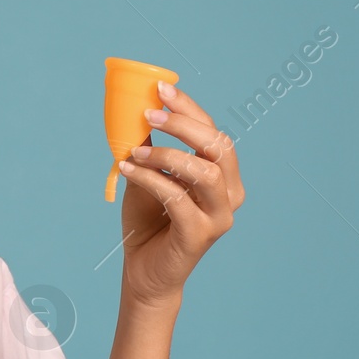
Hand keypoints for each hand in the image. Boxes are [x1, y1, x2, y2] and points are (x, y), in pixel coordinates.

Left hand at [117, 80, 244, 308]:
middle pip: (218, 146)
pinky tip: (128, 169)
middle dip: (183, 124)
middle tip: (148, 113)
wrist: (143, 269)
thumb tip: (137, 109)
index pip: (214, 132)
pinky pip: (178, 198)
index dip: (190, 108)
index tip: (161, 88)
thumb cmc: (149, 220)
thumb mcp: (148, 175)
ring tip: (134, 151)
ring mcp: (219, 217)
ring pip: (204, 172)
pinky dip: (151, 179)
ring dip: (166, 154)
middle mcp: (230, 194)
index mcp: (223, 176)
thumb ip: (150, 147)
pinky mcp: (200, 236)